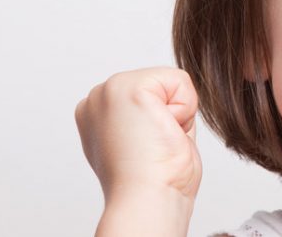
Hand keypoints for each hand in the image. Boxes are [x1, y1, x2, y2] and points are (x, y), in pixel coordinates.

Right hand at [74, 66, 202, 204]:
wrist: (148, 200)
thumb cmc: (155, 182)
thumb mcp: (148, 141)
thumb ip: (151, 117)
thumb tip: (166, 110)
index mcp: (98, 115)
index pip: (152, 96)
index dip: (164, 122)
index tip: (149, 149)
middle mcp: (97, 100)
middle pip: (162, 85)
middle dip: (171, 115)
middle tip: (155, 145)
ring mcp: (107, 90)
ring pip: (171, 81)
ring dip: (177, 113)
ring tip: (157, 139)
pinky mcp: (126, 86)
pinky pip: (180, 81)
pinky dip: (184, 109)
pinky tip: (162, 131)